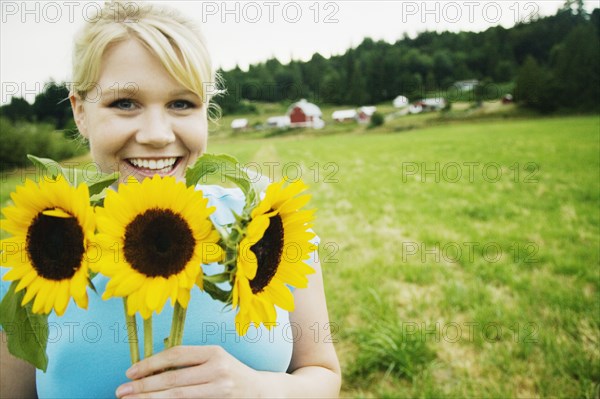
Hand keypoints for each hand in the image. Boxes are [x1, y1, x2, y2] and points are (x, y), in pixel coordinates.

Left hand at [115, 345, 262, 397]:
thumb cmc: (231, 374)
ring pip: (178, 396)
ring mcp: (220, 389)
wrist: (261, 392)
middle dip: (144, 386)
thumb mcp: (214, 360)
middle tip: (121, 391)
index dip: (150, 363)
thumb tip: (150, 370)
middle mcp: (218, 369)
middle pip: (173, 379)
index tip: (130, 372)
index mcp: (214, 352)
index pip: (176, 355)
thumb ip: (189, 362)